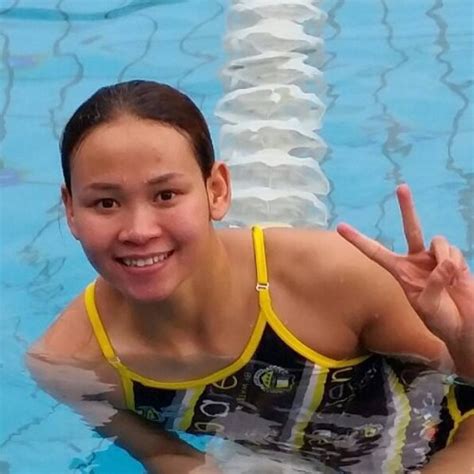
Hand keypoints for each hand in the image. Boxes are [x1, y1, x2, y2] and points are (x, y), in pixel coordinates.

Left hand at [336, 184, 473, 377]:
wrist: (466, 325)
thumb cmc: (441, 321)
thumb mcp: (428, 307)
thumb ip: (432, 285)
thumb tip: (443, 263)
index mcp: (400, 272)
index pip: (375, 252)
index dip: (358, 240)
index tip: (340, 227)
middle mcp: (416, 260)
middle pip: (411, 228)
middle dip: (407, 208)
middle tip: (401, 187)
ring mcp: (435, 258)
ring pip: (438, 242)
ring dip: (443, 259)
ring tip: (447, 281)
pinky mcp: (454, 259)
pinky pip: (452, 252)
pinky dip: (454, 264)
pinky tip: (457, 279)